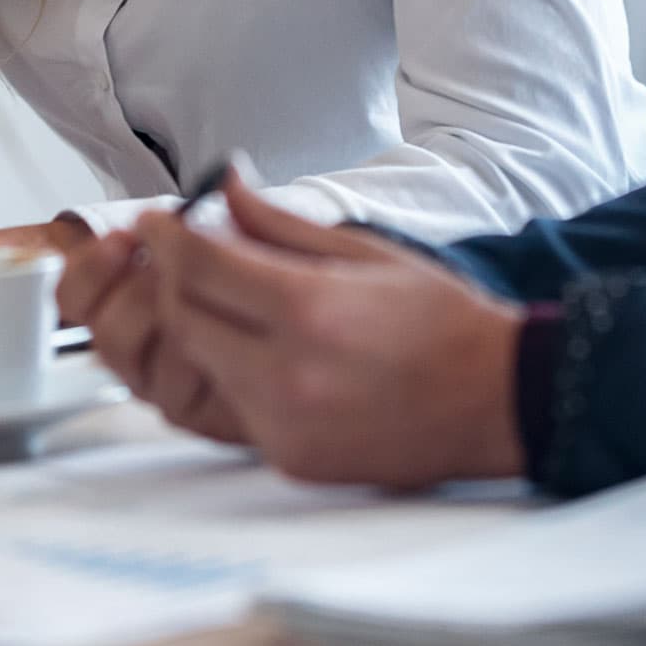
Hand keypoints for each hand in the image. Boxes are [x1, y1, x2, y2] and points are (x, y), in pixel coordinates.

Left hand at [60, 176, 526, 489]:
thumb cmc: (439, 320)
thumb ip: (281, 224)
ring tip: (219, 297)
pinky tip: (256, 345)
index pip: (201, 265)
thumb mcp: (364, 251)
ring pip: (198, 364)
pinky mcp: (287, 457)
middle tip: (174, 254)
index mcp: (308, 309)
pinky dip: (229, 369)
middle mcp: (285, 373)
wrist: (492, 400)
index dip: (165, 237)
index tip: (152, 220)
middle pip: (183, 317)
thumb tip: (227, 187)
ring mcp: (282, 424)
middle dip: (170, 280)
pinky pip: (229, 406)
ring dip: (195, 325)